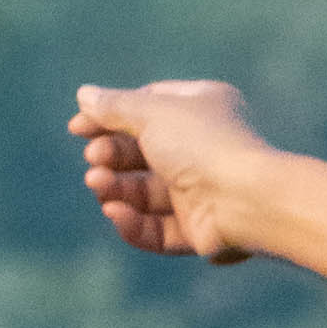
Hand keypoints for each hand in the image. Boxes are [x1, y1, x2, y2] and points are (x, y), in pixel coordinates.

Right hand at [74, 77, 278, 265]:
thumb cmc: (204, 144)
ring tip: (99, 184)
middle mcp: (203, 149)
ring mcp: (203, 191)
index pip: (148, 108)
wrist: (249, 199)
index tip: (77, 128)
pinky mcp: (200, 231)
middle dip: (112, 156)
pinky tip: (115, 213)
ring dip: (116, 189)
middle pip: (143, 153)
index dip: (110, 117)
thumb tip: (84, 96)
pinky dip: (133, 222)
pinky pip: (158, 229)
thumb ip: (114, 106)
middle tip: (95, 160)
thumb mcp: (152, 112)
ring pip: (146, 193)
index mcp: (202, 108)